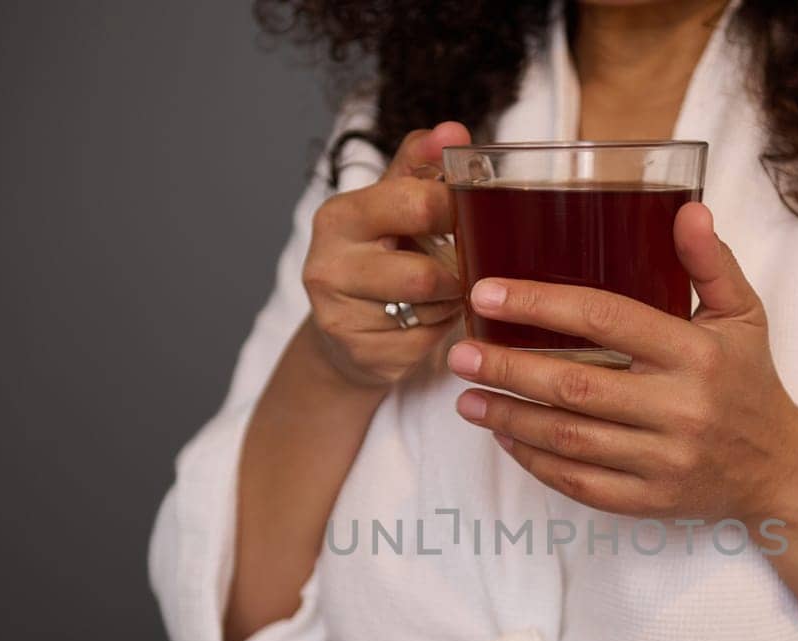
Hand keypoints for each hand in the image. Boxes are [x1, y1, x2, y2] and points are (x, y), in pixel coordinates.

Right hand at [300, 121, 470, 390]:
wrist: (346, 331)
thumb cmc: (381, 256)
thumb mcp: (393, 205)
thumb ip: (421, 165)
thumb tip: (452, 131)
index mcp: (339, 217)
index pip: (416, 204)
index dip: (456, 210)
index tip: (468, 215)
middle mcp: (329, 266)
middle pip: (424, 271)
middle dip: (454, 268)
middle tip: (461, 262)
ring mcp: (341, 316)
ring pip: (430, 307)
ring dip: (450, 300)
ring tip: (444, 291)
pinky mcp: (363, 354)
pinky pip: (426, 340)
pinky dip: (439, 330)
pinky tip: (428, 320)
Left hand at [446, 202, 797, 523]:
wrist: (780, 471)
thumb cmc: (751, 383)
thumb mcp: (744, 316)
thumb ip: (711, 263)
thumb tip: (687, 209)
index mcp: (697, 354)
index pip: (605, 318)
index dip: (539, 304)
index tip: (487, 294)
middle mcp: (680, 410)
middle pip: (575, 385)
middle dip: (508, 367)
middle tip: (460, 352)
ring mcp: (663, 461)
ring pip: (568, 439)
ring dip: (509, 417)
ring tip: (466, 395)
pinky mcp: (649, 501)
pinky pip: (579, 482)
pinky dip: (535, 460)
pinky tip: (505, 436)